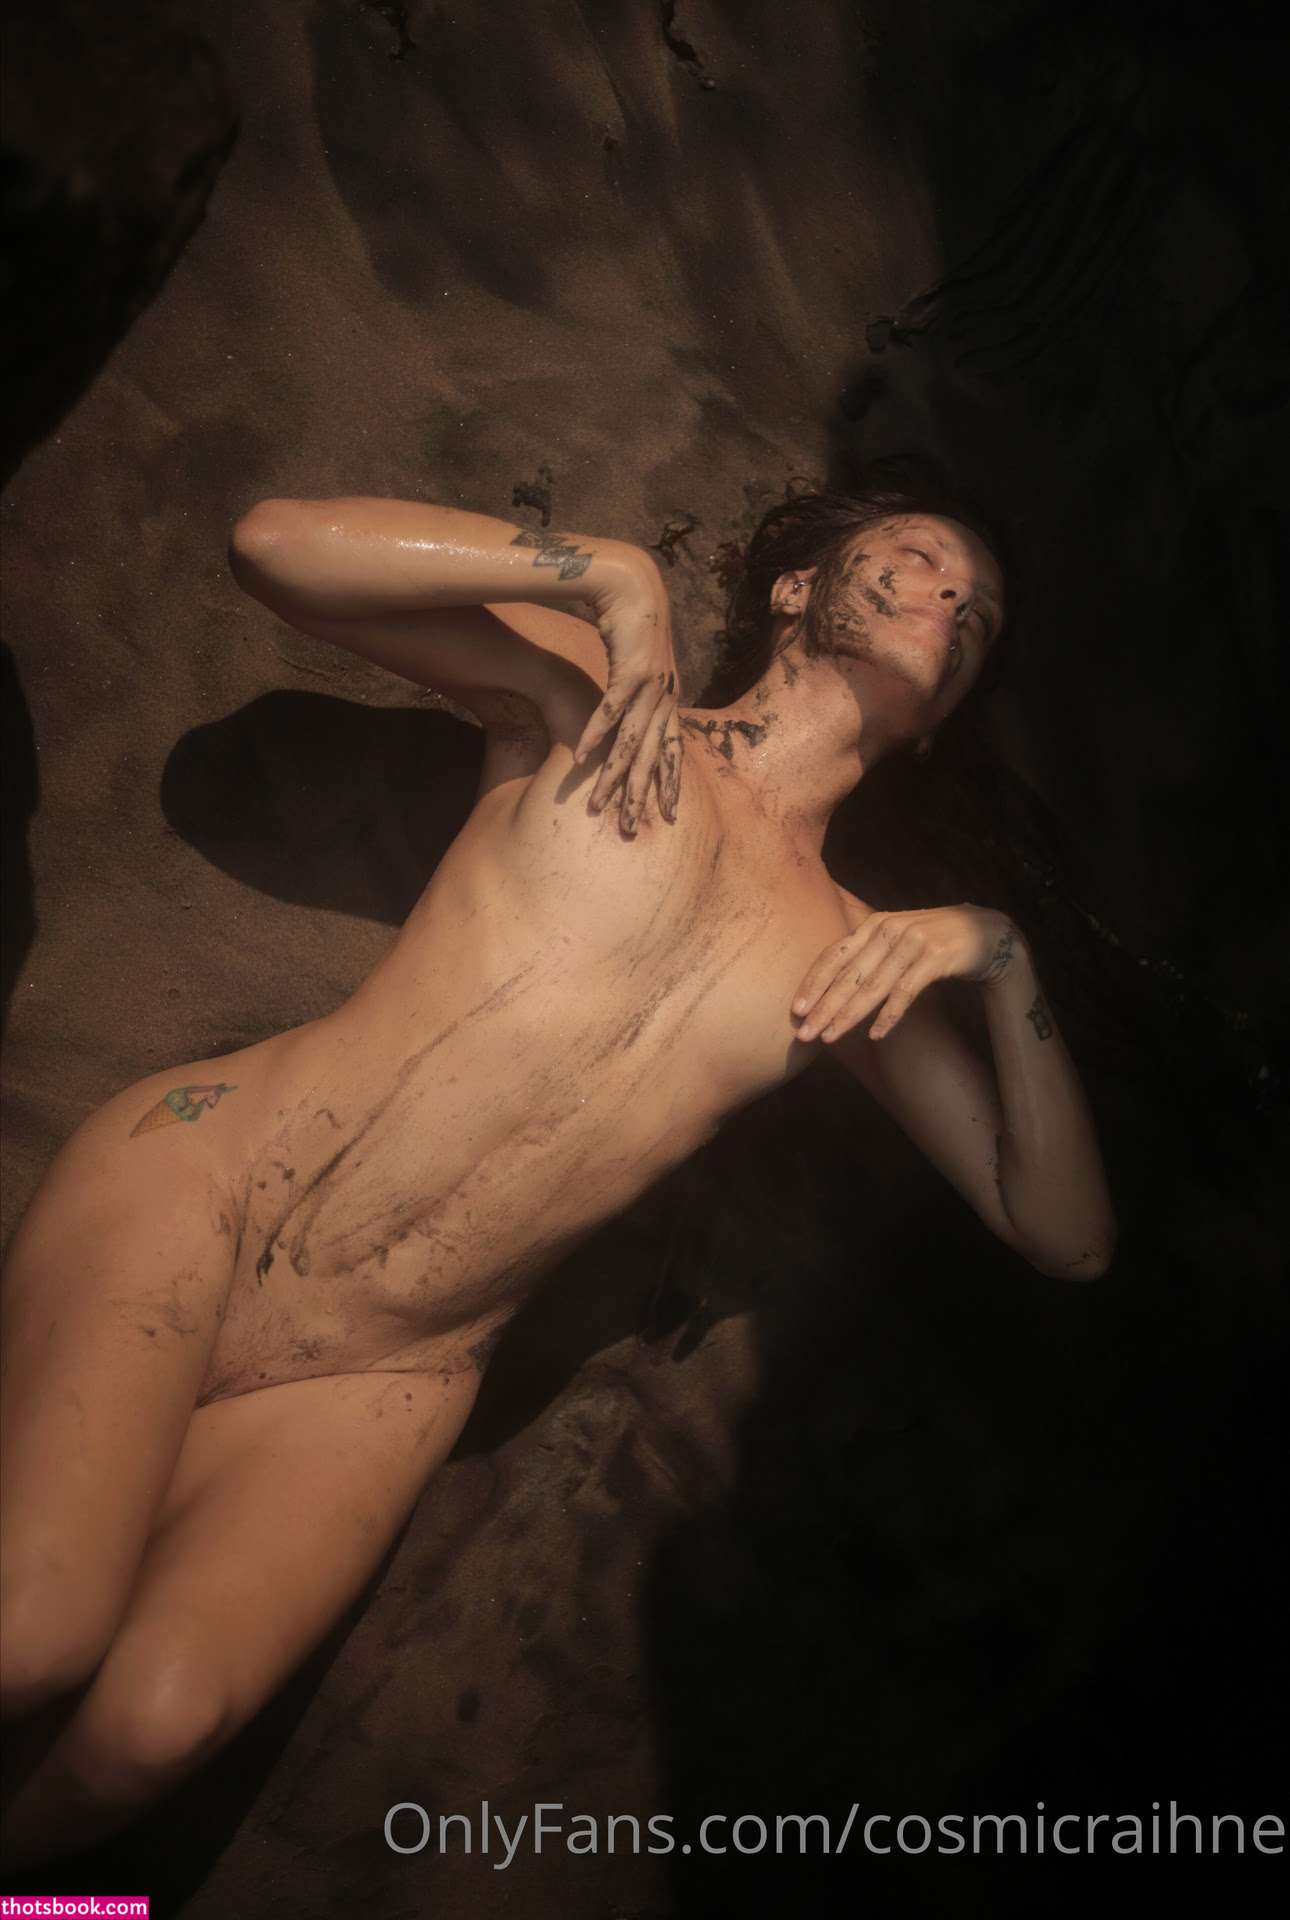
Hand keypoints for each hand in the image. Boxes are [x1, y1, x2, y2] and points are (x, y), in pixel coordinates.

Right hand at [576, 551, 683, 833]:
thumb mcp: (636, 662)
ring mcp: (653, 683)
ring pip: (634, 740)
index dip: (669, 781)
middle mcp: (666, 694)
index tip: (667, 813)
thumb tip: (624, 713)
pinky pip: (612, 711)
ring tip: (600, 805)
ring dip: (615, 775)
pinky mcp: (633, 668)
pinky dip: (597, 735)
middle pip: (654, 755)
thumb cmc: (628, 621)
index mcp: (669, 695)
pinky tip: (583, 760)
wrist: (629, 580)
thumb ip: (632, 690)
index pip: (672, 748)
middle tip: (633, 829)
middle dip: (643, 794)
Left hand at [792, 903, 1019, 1042]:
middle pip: (848, 974)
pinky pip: (905, 992)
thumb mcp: (898, 939)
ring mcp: (912, 942)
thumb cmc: (935, 941)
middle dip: (823, 1007)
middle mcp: (889, 929)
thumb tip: (834, 987)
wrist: (987, 932)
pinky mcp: (935, 957)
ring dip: (849, 1015)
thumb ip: (869, 954)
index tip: (796, 1010)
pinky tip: (876, 1035)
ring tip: (830, 1038)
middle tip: (804, 1034)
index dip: (813, 983)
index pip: (834, 955)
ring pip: (872, 986)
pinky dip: (889, 1015)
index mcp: (874, 924)